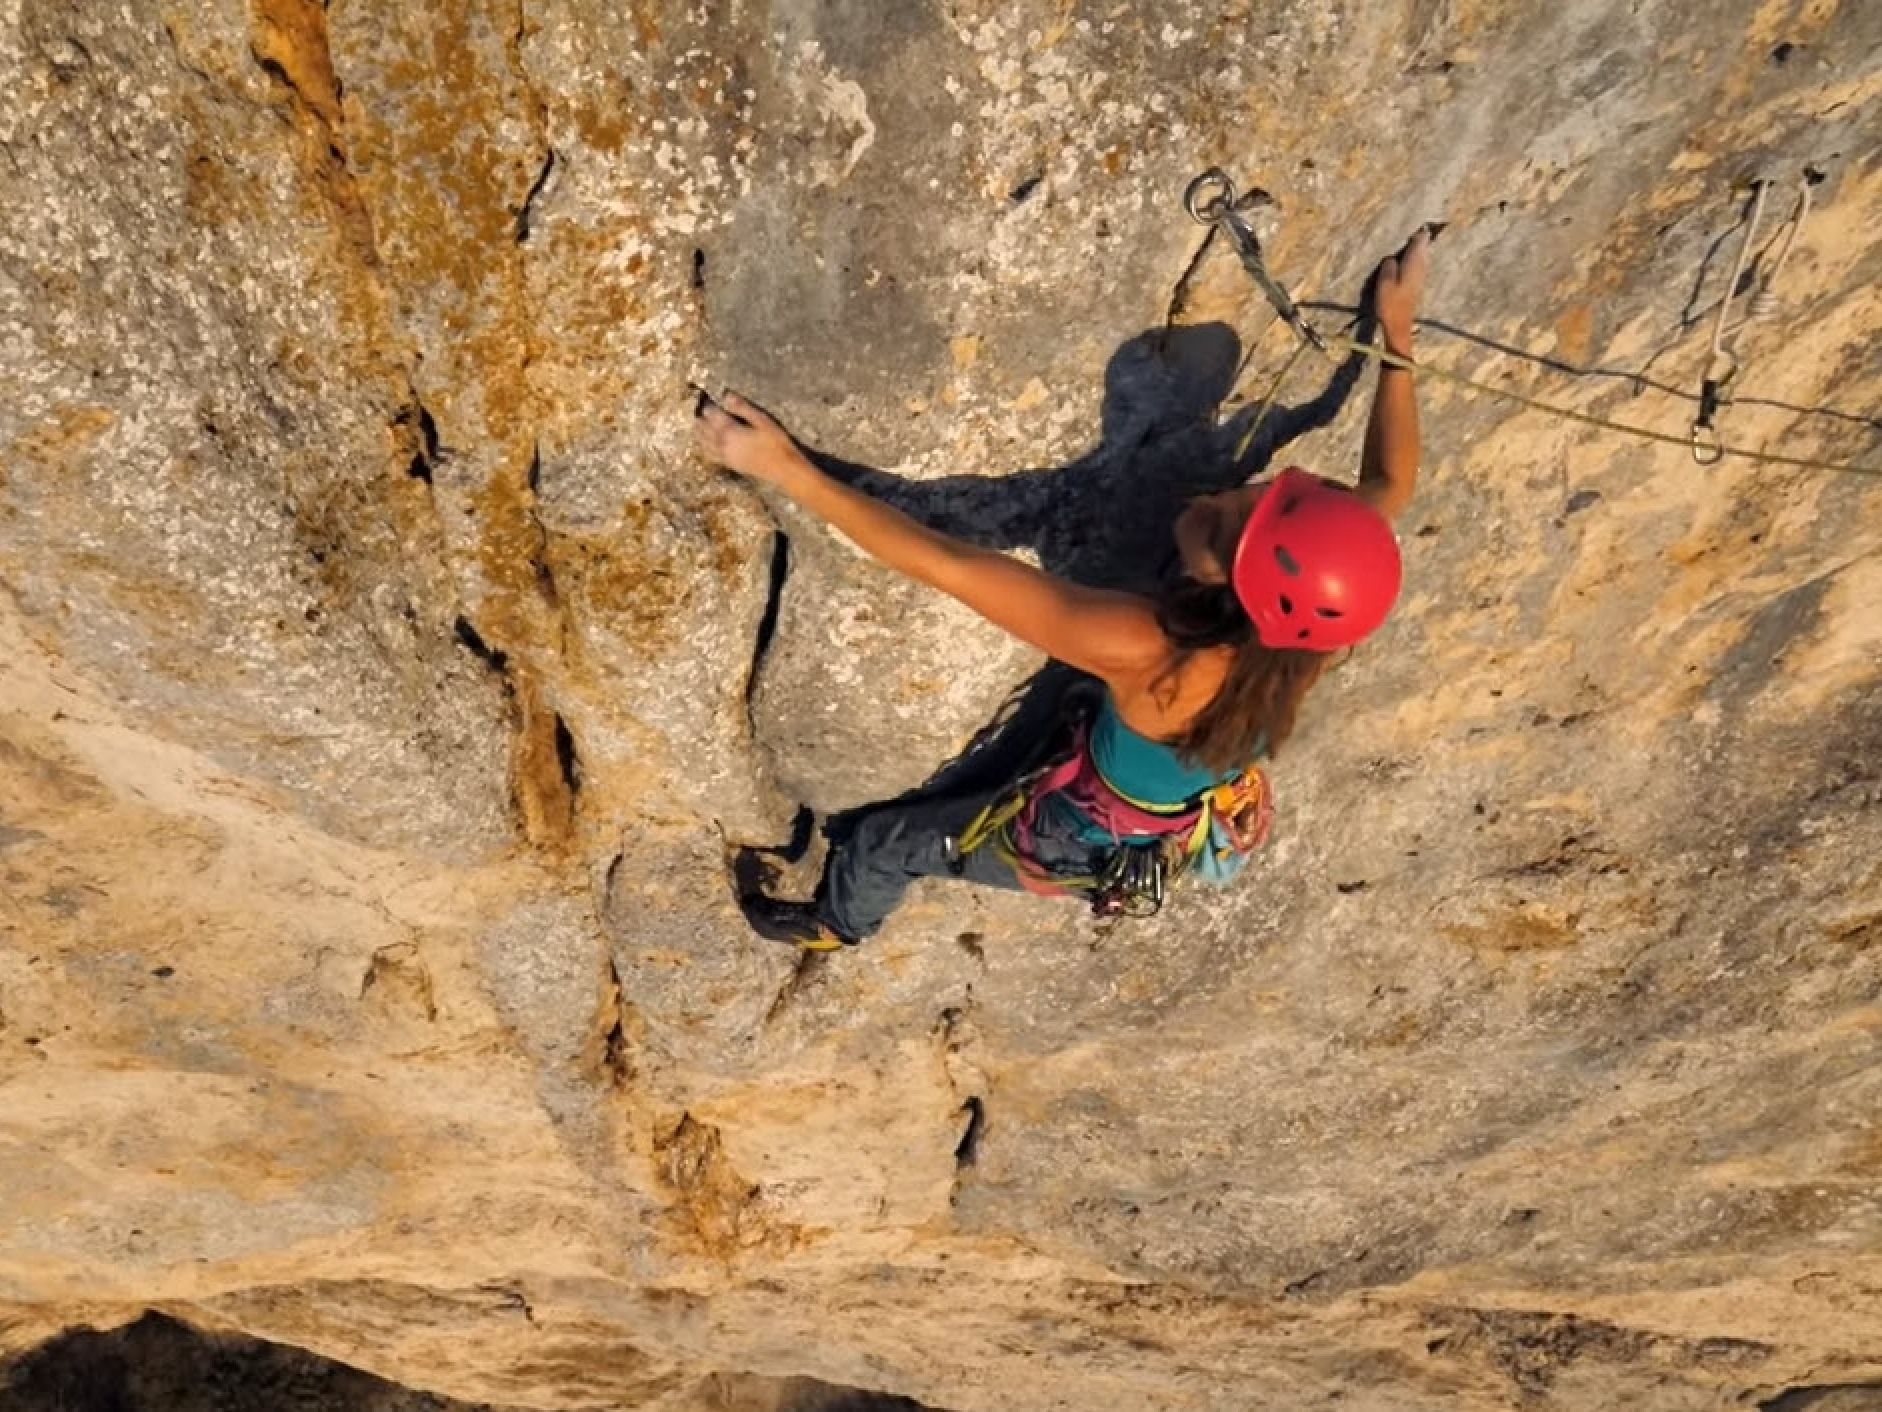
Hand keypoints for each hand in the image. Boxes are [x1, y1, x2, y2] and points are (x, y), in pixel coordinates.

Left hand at [693, 390, 806, 485]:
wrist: (783, 469)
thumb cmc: (776, 442)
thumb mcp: (762, 421)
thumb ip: (743, 408)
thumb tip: (727, 395)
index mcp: (731, 432)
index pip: (712, 415)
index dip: (709, 406)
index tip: (708, 399)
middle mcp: (723, 444)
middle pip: (704, 429)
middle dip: (701, 418)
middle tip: (701, 409)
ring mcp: (725, 456)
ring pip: (704, 442)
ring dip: (700, 432)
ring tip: (698, 423)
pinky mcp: (729, 464)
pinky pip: (710, 454)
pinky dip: (704, 446)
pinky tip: (705, 443)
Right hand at [1372, 227, 1431, 358]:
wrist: (1400, 326)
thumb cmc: (1391, 304)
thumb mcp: (1384, 281)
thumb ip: (1389, 265)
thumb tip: (1392, 257)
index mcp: (1414, 263)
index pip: (1420, 239)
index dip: (1418, 229)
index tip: (1415, 219)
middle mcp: (1421, 267)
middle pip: (1423, 246)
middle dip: (1419, 236)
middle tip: (1414, 224)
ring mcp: (1421, 276)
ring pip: (1421, 255)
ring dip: (1416, 247)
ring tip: (1409, 237)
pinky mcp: (1417, 283)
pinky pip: (1417, 264)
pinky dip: (1413, 258)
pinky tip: (1406, 258)